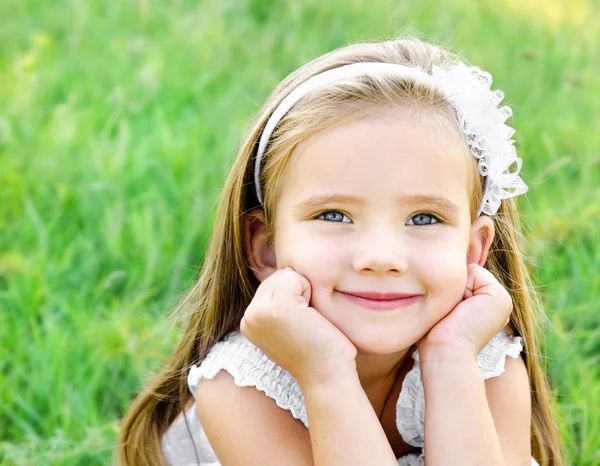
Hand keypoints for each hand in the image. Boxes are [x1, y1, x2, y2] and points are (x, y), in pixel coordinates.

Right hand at [240, 267, 357, 387]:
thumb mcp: (290, 324)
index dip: (295, 297)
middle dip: (299, 292)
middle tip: (305, 324)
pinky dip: (310, 291)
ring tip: (307, 321)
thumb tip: (286, 273)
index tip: (299, 326)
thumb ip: (279, 302)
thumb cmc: (319, 349)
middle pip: (278, 276)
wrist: (327, 376)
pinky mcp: (275, 308)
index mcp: (249, 321)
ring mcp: (258, 312)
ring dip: (304, 292)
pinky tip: (310, 317)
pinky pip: (295, 277)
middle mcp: (248, 316)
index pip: (273, 283)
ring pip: (286, 275)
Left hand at [418, 263, 512, 360]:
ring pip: (468, 272)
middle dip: (452, 289)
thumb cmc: (435, 336)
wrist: (445, 353)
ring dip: (455, 289)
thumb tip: (439, 270)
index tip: (447, 314)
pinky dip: (461, 287)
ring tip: (456, 313)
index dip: (447, 290)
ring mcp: (501, 299)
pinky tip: (463, 310)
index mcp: (484, 306)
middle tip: (451, 315)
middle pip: (465, 274)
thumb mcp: (442, 309)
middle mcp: (496, 303)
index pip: (461, 278)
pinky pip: (474, 272)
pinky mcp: (500, 297)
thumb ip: (448, 291)